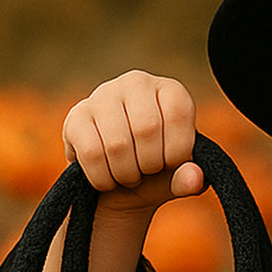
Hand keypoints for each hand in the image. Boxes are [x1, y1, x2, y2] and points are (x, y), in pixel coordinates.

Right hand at [61, 70, 204, 212]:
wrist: (116, 189)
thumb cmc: (154, 176)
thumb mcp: (177, 180)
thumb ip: (191, 180)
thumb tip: (195, 179)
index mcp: (170, 91)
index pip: (178, 115)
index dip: (176, 152)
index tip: (168, 164)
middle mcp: (137, 82)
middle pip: (146, 128)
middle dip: (149, 165)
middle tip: (146, 172)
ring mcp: (103, 94)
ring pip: (117, 143)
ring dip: (126, 174)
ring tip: (128, 175)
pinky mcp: (76, 116)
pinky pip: (91, 153)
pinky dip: (103, 179)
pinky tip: (107, 178)